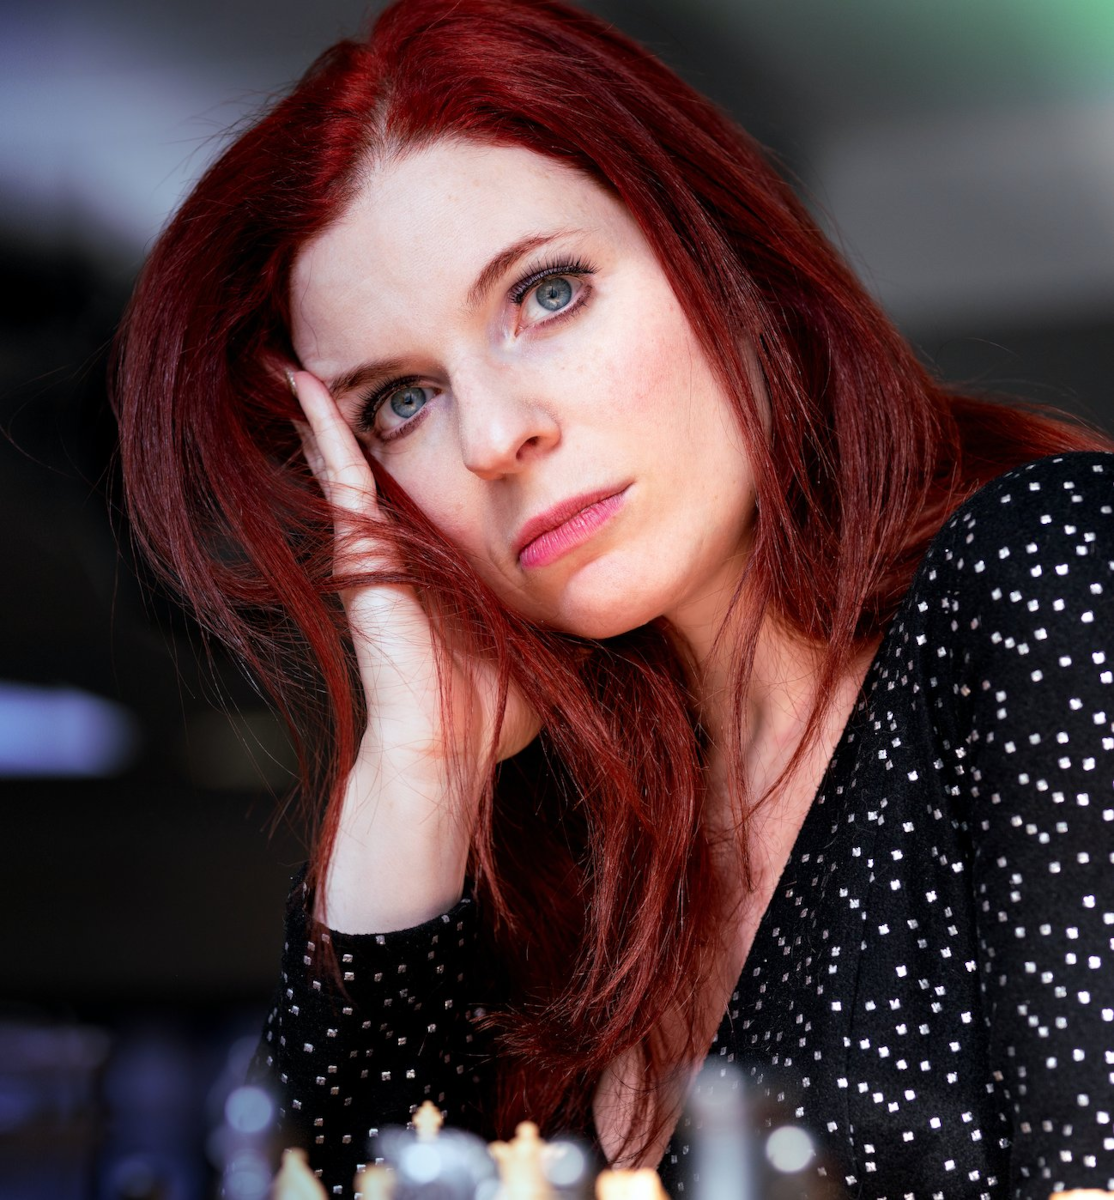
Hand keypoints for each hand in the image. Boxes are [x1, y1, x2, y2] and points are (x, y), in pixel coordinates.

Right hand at [290, 369, 538, 929]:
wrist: (450, 754)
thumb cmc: (500, 705)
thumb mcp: (543, 630)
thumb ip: (563, 598)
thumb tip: (617, 576)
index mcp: (445, 559)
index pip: (436, 480)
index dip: (438, 435)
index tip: (450, 389)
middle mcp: (401, 546)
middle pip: (388, 458)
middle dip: (384, 403)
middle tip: (371, 341)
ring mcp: (373, 549)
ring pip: (350, 457)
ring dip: (338, 406)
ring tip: (322, 346)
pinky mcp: (358, 556)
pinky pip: (338, 477)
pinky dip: (321, 432)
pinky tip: (306, 386)